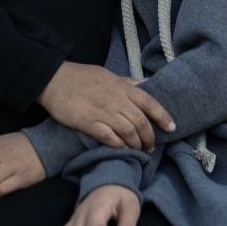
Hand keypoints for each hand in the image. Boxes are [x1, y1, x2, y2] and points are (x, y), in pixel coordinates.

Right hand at [38, 62, 174, 150]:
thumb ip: (127, 83)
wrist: (54, 80)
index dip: (163, 117)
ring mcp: (102, 112)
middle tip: (150, 147)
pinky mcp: (88, 123)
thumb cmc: (82, 77)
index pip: (150, 103)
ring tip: (137, 150)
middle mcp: (116, 100)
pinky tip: (120, 148)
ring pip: (128, 132)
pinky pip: (109, 138)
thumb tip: (146, 84)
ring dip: (136, 144)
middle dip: (149, 138)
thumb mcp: (108, 75)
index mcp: (123, 87)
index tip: (171, 128)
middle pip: (141, 122)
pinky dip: (118, 145)